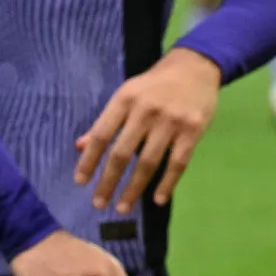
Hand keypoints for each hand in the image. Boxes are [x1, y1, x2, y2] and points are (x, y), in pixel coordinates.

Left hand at [75, 47, 221, 212]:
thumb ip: (105, 121)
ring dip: (133, 189)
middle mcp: (146, 111)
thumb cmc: (155, 84)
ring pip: (148, 162)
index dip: (89, 160)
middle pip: (122, 153)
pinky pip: (178, 163)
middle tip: (98, 203)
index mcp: (125, 99)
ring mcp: (171, 122)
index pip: (101, 135)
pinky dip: (167, 183)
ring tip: (122, 207)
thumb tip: (80, 146)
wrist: (196, 67)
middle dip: (108, 181)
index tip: (80, 182)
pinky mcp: (192, 130)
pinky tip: (157, 199)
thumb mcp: (127, 94)